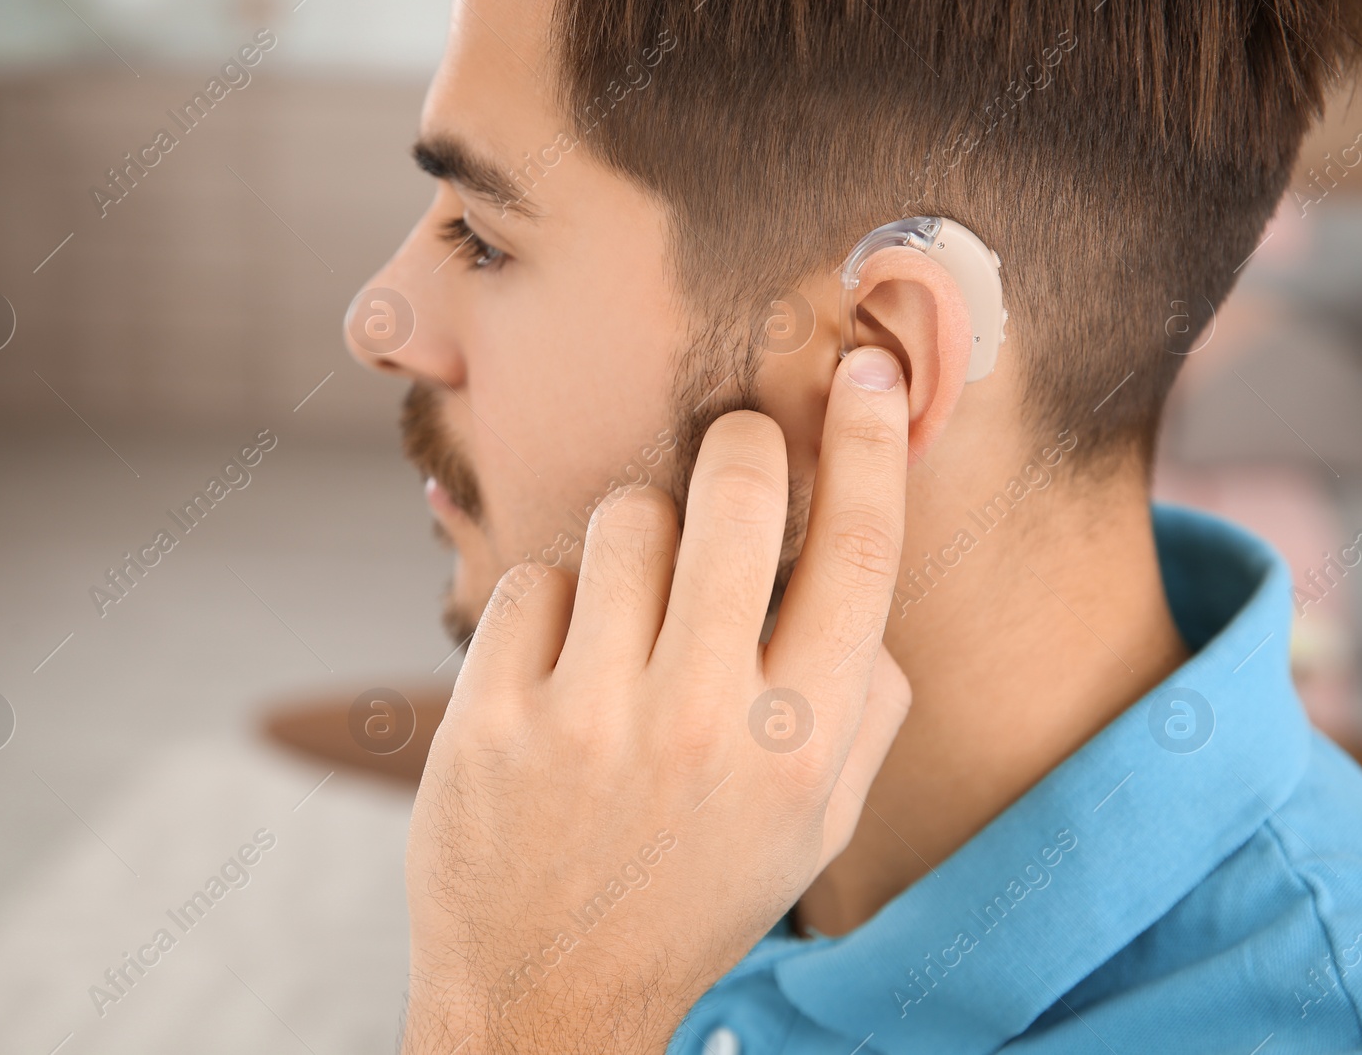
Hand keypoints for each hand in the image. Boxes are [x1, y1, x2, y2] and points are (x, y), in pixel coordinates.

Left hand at [401, 348, 913, 1053]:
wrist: (550, 992)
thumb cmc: (695, 890)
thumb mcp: (813, 822)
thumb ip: (860, 696)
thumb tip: (854, 557)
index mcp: (802, 743)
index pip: (859, 550)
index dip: (872, 441)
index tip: (867, 369)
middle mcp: (704, 719)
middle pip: (735, 488)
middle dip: (740, 447)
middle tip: (731, 457)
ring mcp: (588, 716)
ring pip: (624, 517)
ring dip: (635, 543)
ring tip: (629, 618)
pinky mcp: (489, 716)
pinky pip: (532, 579)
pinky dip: (551, 610)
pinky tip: (556, 677)